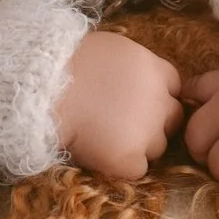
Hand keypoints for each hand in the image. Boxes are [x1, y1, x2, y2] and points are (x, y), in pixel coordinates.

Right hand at [56, 30, 183, 178]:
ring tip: (104, 136)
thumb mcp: (110, 49)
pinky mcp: (130, 160)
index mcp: (155, 70)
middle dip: (155, 122)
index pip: (174, 87)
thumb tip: (130, 78)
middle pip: (173, 118)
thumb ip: (132, 66)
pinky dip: (121, 165)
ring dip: (138, 145)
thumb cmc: (67, 62)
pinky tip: (99, 152)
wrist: (44, 90)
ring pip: (157, 147)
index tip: (136, 99)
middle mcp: (159, 102)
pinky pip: (136, 170)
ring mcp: (148, 133)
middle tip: (121, 122)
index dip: (157, 95)